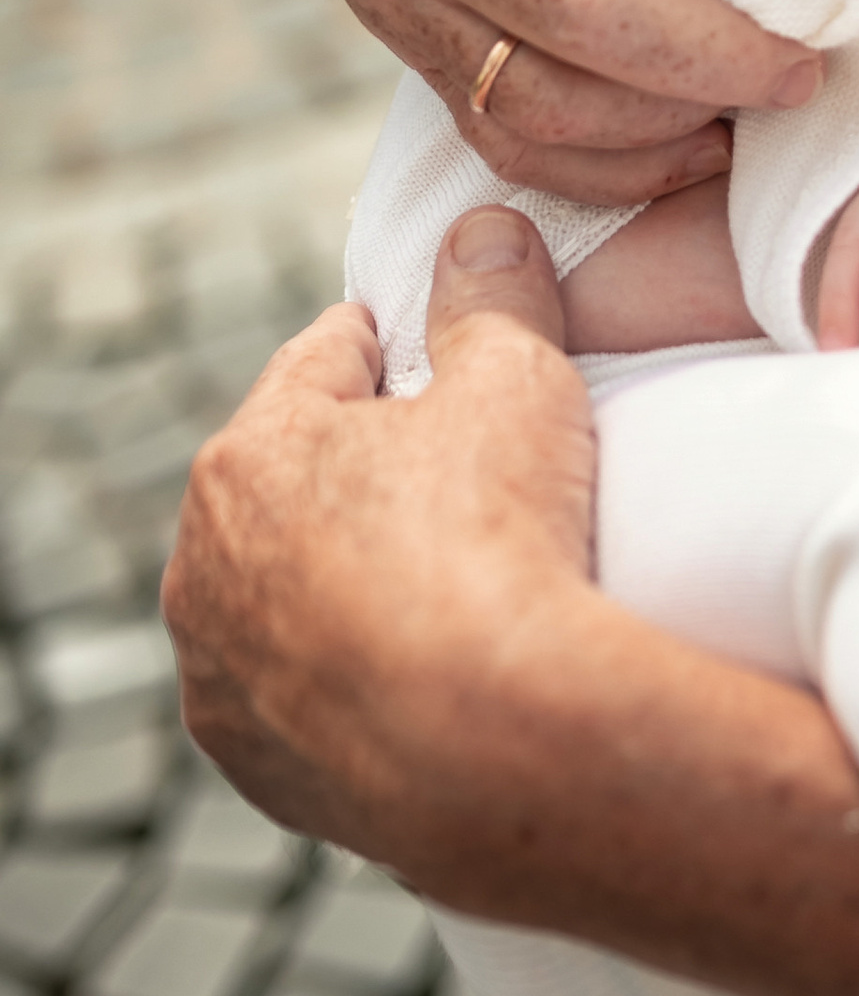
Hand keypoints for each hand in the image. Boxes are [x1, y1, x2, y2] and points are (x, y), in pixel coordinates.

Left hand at [165, 212, 858, 995]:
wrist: (502, 747)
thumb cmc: (500, 541)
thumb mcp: (518, 380)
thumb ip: (494, 294)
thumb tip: (485, 230)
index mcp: (248, 454)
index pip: (325, 359)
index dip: (397, 345)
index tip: (446, 351)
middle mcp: (203, 566)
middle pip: (295, 481)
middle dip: (367, 466)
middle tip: (469, 471)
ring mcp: (222, 676)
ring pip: (287, 593)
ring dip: (349, 576)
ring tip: (452, 580)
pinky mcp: (256, 765)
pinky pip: (304, 692)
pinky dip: (352, 673)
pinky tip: (428, 669)